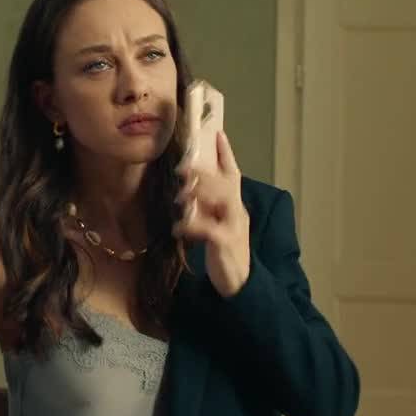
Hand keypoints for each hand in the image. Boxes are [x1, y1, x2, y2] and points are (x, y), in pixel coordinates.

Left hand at [173, 130, 250, 296]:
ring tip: (178, 199)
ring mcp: (235, 227)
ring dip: (198, 195)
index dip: (226, 154)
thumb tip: (188, 188)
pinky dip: (192, 226)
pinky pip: (210, 229)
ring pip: (222, 200)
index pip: (233, 174)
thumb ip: (207, 206)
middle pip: (225, 183)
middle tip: (180, 171)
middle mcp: (237, 212)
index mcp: (235, 205)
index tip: (218, 133)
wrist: (239, 283)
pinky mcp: (227, 244)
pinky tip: (177, 229)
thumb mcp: (216, 224)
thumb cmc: (224, 251)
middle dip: (203, 173)